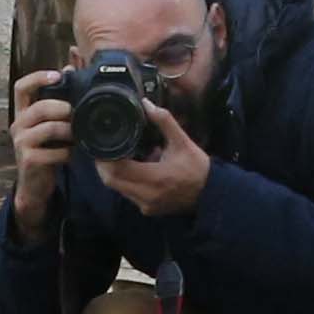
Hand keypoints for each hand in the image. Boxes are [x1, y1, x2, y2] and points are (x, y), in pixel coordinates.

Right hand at [6, 66, 72, 209]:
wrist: (35, 185)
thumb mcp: (49, 123)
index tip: (58, 75)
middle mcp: (18, 125)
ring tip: (76, 135)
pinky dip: (67, 153)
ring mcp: (21, 144)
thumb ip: (57, 98)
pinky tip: (70, 154)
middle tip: (76, 114)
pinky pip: (54, 151)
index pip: (21, 87)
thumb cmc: (45, 149)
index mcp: (22, 113)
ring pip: (49, 128)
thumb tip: (69, 67)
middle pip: (40, 107)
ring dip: (69, 131)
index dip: (38, 78)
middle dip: (63, 109)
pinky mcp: (29, 160)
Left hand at [91, 102, 213, 221]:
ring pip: (117, 188)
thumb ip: (164, 121)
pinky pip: (128, 194)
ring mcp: (145, 205)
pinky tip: (134, 168)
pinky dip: (125, 181)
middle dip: (104, 164)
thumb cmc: (197, 167)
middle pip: (111, 180)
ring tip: (119, 155)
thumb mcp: (182, 141)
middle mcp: (146, 195)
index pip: (117, 169)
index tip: (103, 143)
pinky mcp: (147, 209)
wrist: (211, 194)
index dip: (105, 157)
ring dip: (114, 173)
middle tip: (105, 148)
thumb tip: (146, 103)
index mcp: (155, 178)